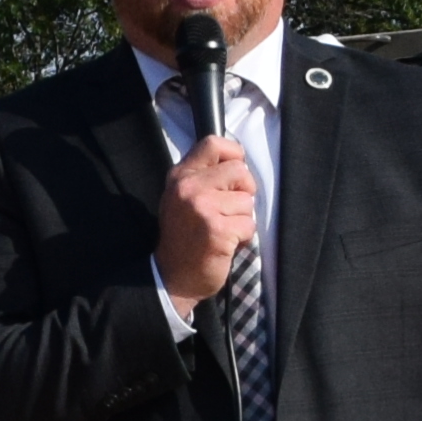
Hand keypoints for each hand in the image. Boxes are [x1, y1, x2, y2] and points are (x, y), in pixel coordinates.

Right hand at [156, 134, 258, 304]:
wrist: (172, 277)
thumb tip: (238, 163)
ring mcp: (202, 208)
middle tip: (230, 210)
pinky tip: (225, 244)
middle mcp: (188, 188)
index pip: (213, 143)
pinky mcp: (217, 230)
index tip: (234, 175)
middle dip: (244, 191)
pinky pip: (249, 224)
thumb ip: (203, 178)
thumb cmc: (184, 237)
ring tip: (223, 231)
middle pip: (239, 170)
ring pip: (247, 201)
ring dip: (242, 219)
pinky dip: (243, 238)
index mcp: (180, 176)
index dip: (234, 155)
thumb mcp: (182, 198)